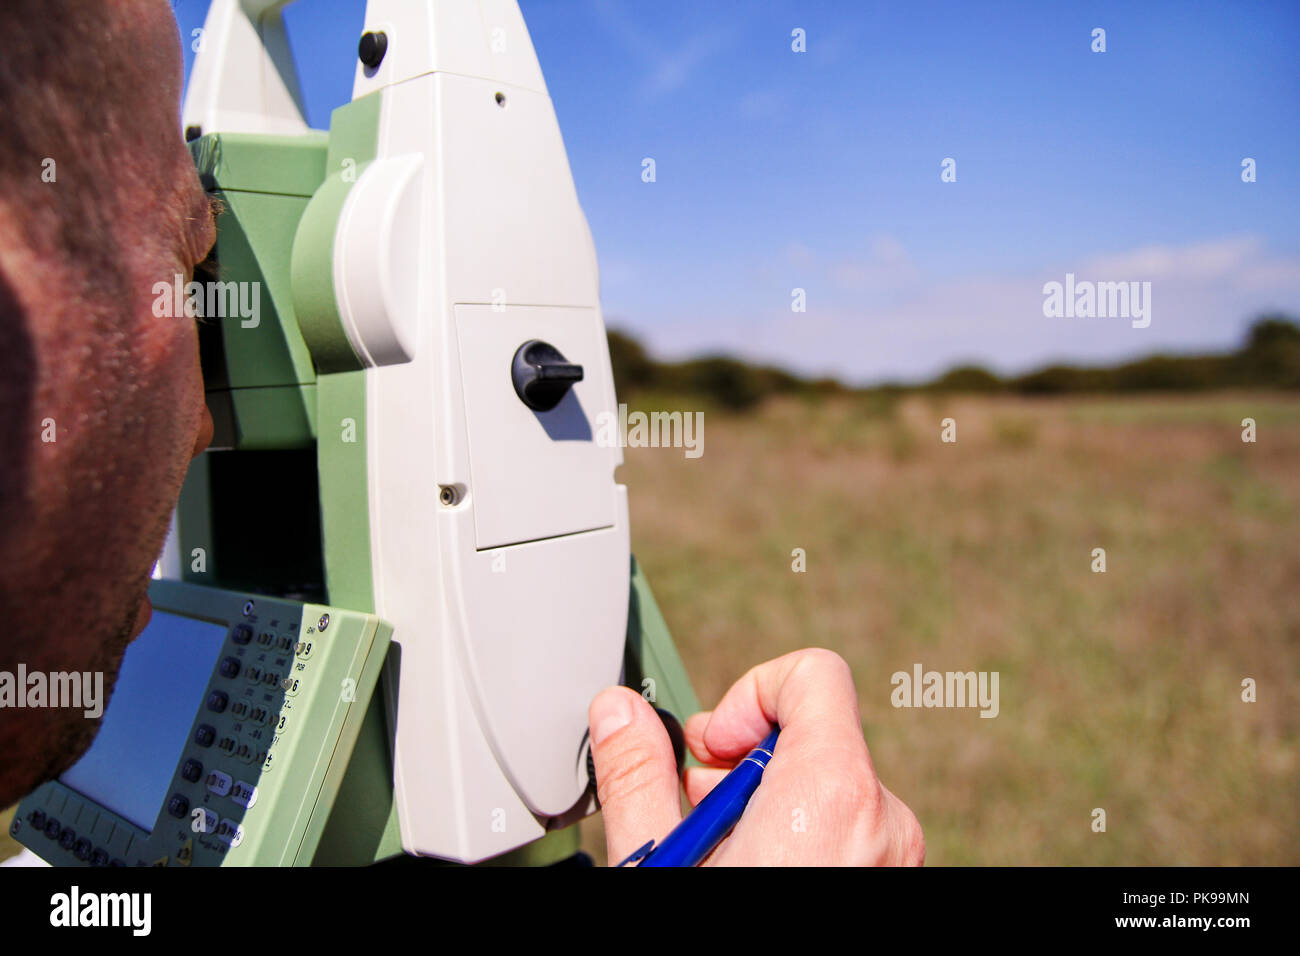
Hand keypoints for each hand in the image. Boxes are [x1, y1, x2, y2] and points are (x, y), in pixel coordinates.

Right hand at [587, 648, 924, 865]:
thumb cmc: (725, 937)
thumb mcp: (656, 861)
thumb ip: (637, 775)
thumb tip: (617, 713)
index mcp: (830, 790)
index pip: (813, 674)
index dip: (748, 696)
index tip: (709, 748)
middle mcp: (880, 816)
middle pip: (811, 732)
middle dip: (745, 761)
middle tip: (699, 812)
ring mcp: (893, 852)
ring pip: (825, 784)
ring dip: (768, 803)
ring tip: (723, 852)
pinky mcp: (892, 875)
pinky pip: (848, 826)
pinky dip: (801, 835)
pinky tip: (758, 869)